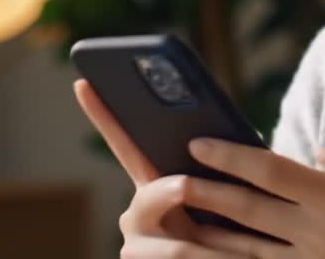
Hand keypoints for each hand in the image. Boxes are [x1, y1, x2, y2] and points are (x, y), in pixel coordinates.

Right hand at [73, 79, 245, 258]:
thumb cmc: (237, 229)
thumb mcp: (228, 194)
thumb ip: (217, 167)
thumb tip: (214, 146)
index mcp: (152, 184)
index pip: (126, 145)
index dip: (104, 115)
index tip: (82, 82)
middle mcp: (136, 214)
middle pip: (150, 196)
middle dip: (174, 190)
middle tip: (185, 187)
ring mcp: (137, 247)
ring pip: (174, 246)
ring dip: (210, 247)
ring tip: (242, 251)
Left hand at [181, 131, 324, 258]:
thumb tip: (320, 152)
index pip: (271, 171)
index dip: (231, 156)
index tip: (200, 144)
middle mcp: (320, 238)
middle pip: (248, 210)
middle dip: (206, 192)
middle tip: (170, 178)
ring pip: (247, 250)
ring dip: (209, 234)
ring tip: (180, 220)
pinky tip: (218, 255)